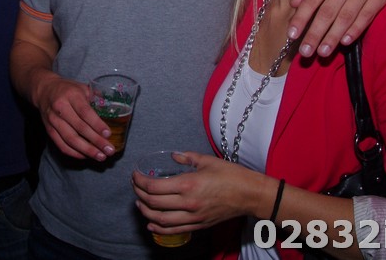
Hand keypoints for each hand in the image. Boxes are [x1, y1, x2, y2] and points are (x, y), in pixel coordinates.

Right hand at [34, 75, 115, 160]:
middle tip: (109, 150)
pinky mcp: (49, 130)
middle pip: (79, 128)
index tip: (108, 134)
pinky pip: (62, 145)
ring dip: (87, 150)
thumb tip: (114, 112)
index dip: (97, 124)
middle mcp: (60, 107)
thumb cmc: (68, 89)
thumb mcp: (82, 88)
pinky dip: (75, 153)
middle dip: (96, 141)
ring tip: (100, 156)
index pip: (85, 112)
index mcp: (71, 95)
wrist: (44, 90)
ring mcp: (53, 120)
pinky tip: (87, 156)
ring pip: (70, 139)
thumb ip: (96, 99)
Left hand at [133, 152, 268, 232]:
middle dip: (139, 194)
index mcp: (188, 184)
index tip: (135, 175)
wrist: (250, 195)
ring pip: (160, 219)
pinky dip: (158, 228)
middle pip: (153, 202)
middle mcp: (187, 203)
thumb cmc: (231, 175)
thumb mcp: (207, 160)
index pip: (154, 187)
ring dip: (145, 211)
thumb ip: (186, 157)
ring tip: (139, 202)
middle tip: (135, 186)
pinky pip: (173, 230)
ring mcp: (193, 217)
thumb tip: (173, 155)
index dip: (140, 181)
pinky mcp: (198, 225)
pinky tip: (151, 223)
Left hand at [289, 0, 385, 56]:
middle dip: (315, 34)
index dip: (301, 18)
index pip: (312, 0)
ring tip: (323, 52)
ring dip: (333, 36)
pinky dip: (356, 29)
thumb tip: (294, 4)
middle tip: (305, 52)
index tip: (291, 34)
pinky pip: (366, 15)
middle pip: (328, 12)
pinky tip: (345, 41)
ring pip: (346, 17)